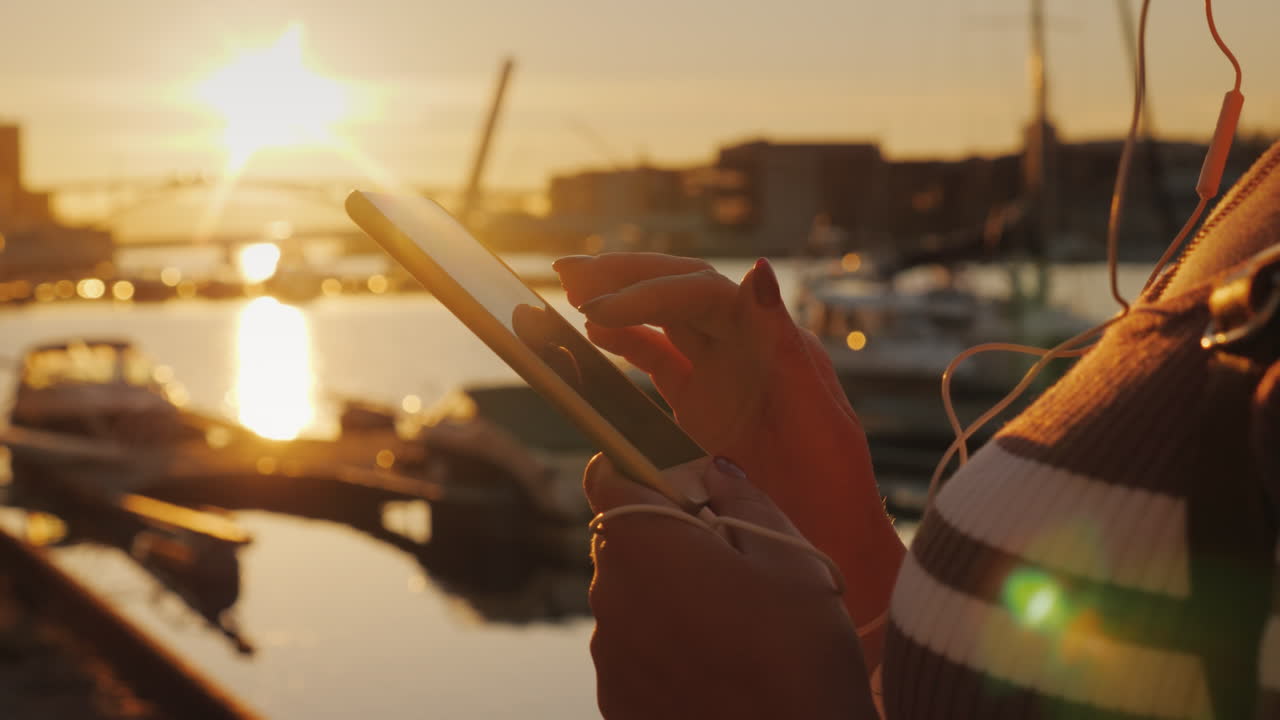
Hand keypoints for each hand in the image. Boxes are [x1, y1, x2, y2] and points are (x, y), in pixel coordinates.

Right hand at [556, 254, 903, 643]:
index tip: (603, 308)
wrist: (830, 544)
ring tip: (571, 290)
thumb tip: (759, 272)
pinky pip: (658, 359)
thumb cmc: (835, 490)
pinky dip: (625, 343)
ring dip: (619, 300)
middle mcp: (746, 346)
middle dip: (626, 277)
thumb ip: (788, 350)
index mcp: (773, 343)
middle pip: (680, 290)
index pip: (705, 294)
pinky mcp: (701, 403)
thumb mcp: (821, 422)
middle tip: (570, 273)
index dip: (652, 293)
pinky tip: (593, 334)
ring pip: (664, 318)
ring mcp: (721, 373)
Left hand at [586, 454, 876, 719]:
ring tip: (732, 625)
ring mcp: (608, 655)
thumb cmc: (800, 652)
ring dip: (666, 594)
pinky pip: (632, 650)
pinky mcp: (616, 701)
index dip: (643, 469)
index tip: (684, 484)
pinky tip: (716, 666)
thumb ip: (743, 499)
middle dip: (665, 535)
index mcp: (643, 543)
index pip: (608, 476)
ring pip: (629, 596)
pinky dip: (662, 646)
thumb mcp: (790, 558)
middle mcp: (609, 595)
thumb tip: (714, 471)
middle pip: (622, 539)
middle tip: (731, 558)